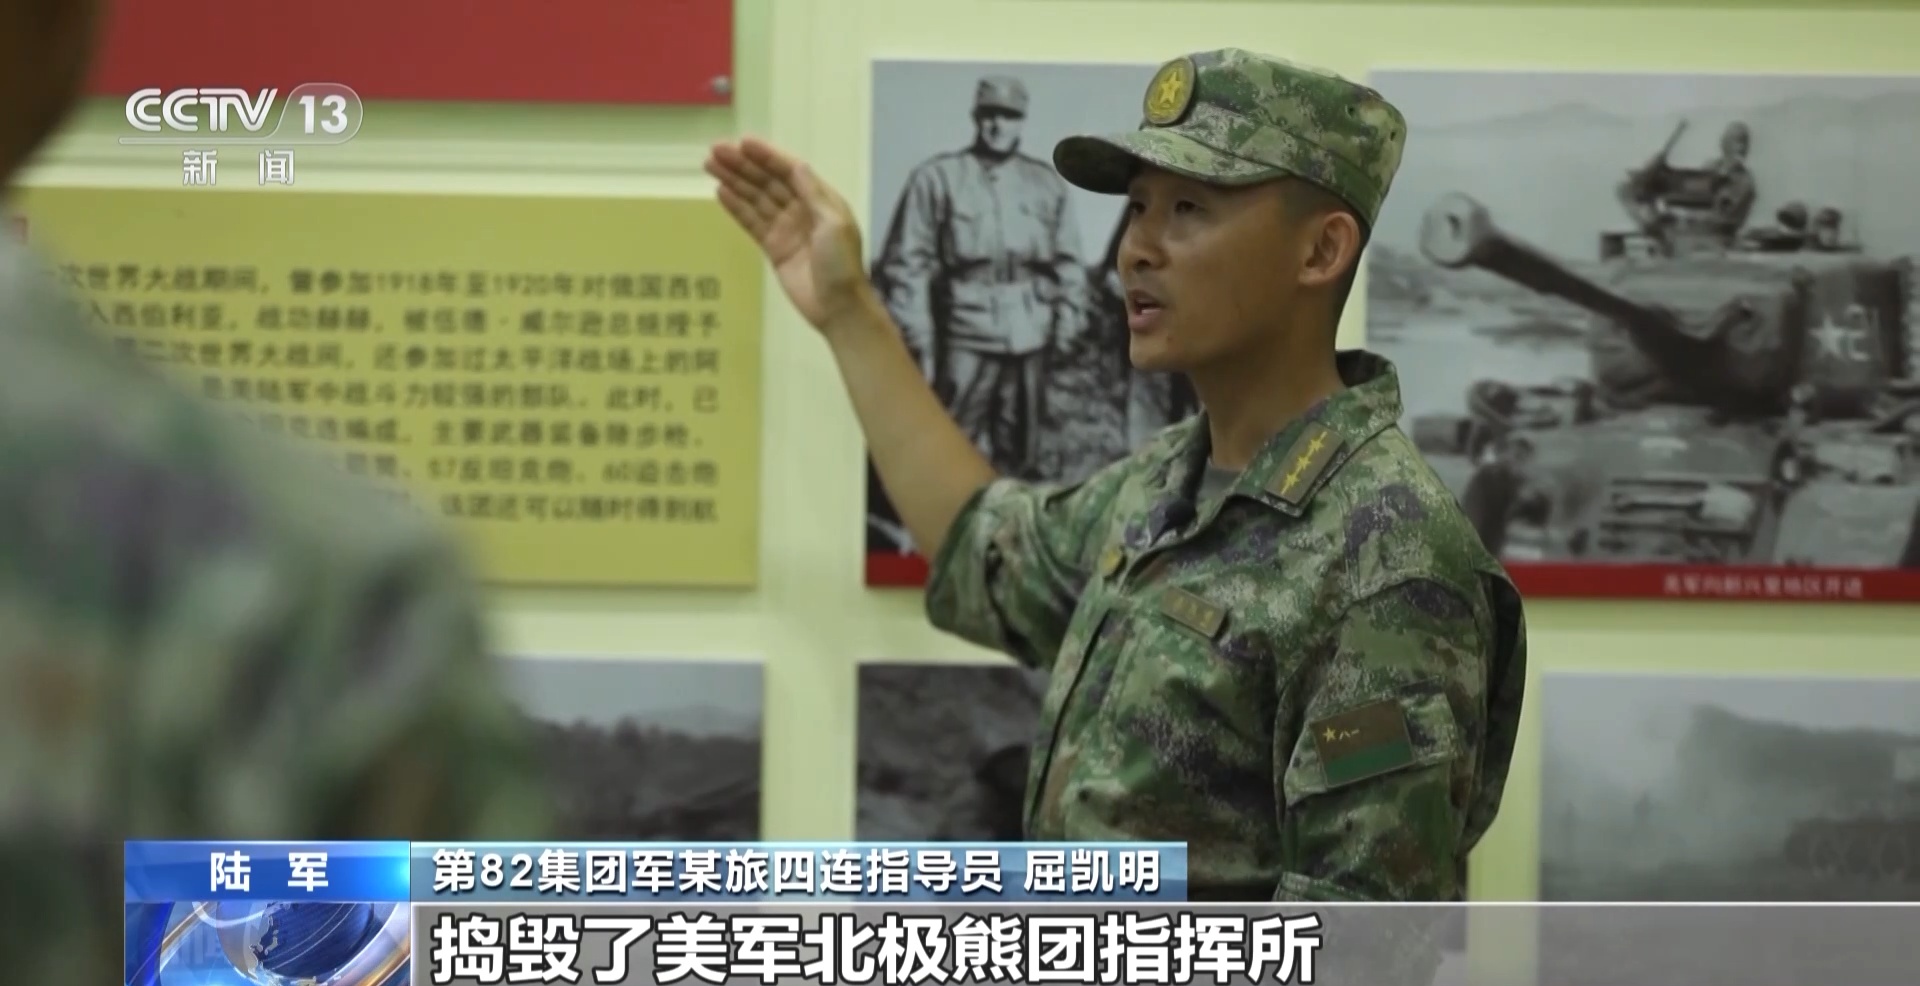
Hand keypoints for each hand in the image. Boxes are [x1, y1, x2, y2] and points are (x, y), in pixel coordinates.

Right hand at [705, 137, 871, 330]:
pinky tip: (720, 193)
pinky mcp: (773, 248)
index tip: (742, 143)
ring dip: (735, 181)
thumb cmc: (842, 264)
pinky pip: (752, 222)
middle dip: (743, 165)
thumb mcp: (834, 223)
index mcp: (821, 200)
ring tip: (711, 165)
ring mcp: (786, 228)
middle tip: (715, 151)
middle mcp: (802, 210)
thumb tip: (795, 164)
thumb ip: (813, 193)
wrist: (838, 307)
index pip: (789, 170)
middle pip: (768, 181)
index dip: (766, 155)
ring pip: (756, 199)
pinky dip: (736, 207)